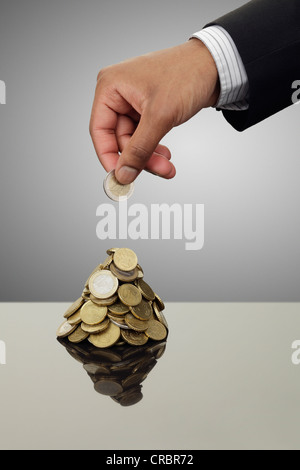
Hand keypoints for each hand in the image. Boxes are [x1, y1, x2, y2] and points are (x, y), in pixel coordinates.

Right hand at [90, 38, 219, 183]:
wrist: (216, 65)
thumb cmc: (187, 74)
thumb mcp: (160, 116)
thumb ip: (139, 149)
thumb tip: (123, 174)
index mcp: (111, 87)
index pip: (100, 130)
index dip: (109, 157)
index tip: (120, 178)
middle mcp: (118, 93)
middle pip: (119, 139)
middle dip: (139, 158)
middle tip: (159, 171)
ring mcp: (133, 101)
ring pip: (134, 140)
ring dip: (149, 156)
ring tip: (167, 166)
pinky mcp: (148, 108)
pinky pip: (145, 135)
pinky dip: (154, 148)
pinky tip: (166, 156)